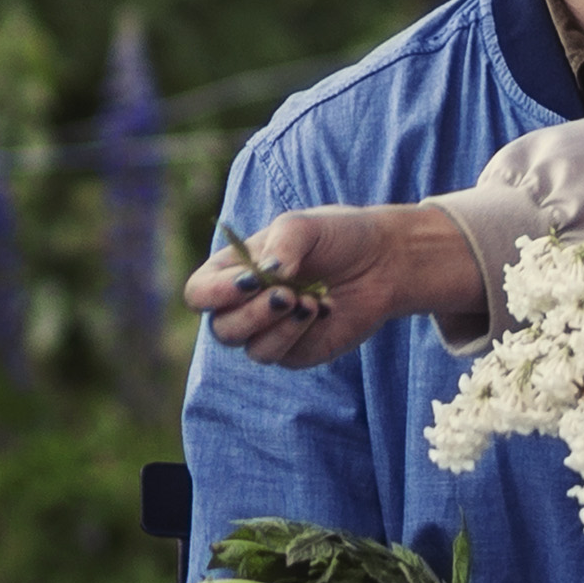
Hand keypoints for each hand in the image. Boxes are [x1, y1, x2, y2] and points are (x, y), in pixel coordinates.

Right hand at [180, 203, 487, 368]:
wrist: (383, 259)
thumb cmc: (336, 236)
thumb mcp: (304, 226)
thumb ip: (282, 244)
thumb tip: (268, 276)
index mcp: (233, 272)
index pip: (200, 293)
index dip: (216, 293)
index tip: (250, 280)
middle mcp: (245, 306)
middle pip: (222, 329)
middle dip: (253, 314)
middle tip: (287, 294)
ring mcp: (269, 332)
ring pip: (252, 350)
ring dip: (280, 327)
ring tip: (310, 300)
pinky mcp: (297, 352)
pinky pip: (284, 356)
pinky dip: (301, 333)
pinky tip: (324, 308)